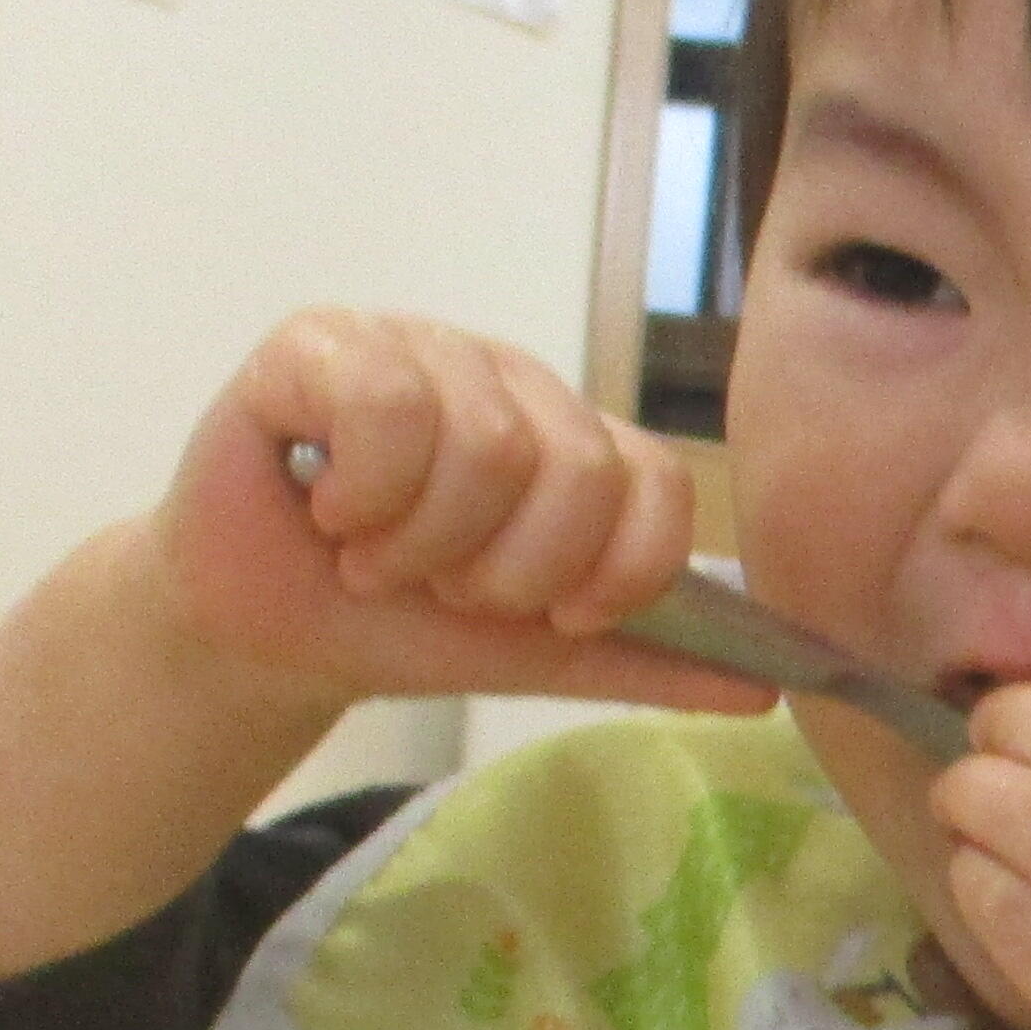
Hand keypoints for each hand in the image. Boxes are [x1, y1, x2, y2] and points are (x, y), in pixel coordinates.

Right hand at [152, 309, 762, 717]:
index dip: (620, 568)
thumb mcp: (532, 655)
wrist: (263, 632)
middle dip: (502, 568)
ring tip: (377, 557)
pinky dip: (359, 491)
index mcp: (572, 441)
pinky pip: (386, 403)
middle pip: (572, 467)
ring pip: (480, 442)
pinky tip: (329, 507)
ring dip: (419, 541)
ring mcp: (418, 347)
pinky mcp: (322, 341)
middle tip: (443, 586)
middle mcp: (508, 380)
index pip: (657, 481)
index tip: (559, 618)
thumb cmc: (396, 626)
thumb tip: (768, 688)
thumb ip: (644, 659)